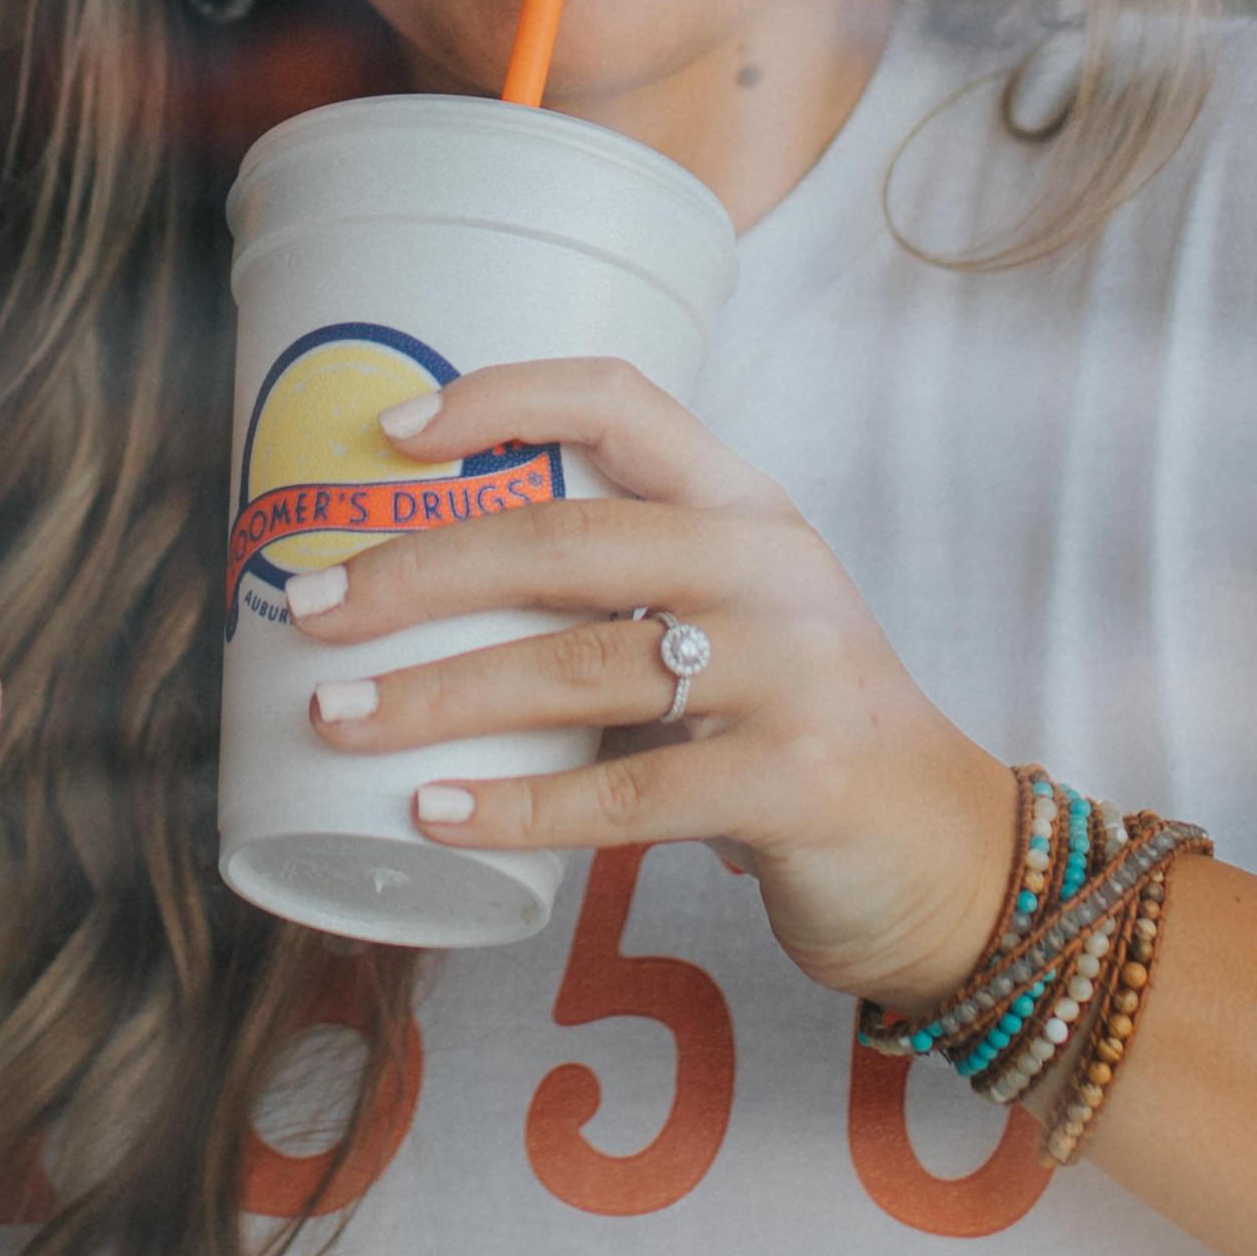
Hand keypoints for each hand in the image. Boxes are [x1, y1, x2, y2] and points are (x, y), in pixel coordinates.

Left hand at [289, 358, 1019, 1016]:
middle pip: (566, 540)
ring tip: (337, 717)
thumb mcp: (732, 625)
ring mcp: (792, 672)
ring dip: (436, 697)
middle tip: (312, 610)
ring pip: (576, 670)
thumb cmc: (792, 733)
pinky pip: (626, 794)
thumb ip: (621, 597)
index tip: (390, 435)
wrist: (945, 858)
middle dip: (418, 573)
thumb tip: (411, 593)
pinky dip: (516, 807)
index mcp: (745, 506)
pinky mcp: (795, 782)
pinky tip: (435, 812)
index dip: (499, 397)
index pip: (622, 399)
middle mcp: (771, 567)